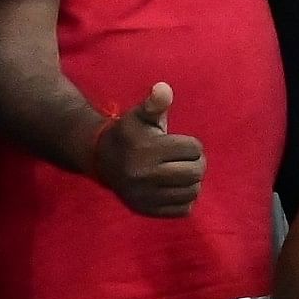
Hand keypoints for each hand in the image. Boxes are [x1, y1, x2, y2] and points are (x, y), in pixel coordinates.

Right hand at [94, 81, 206, 216]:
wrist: (101, 160)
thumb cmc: (129, 133)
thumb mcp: (140, 115)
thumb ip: (155, 103)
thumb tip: (164, 88)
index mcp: (145, 149)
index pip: (193, 148)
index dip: (191, 144)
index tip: (179, 144)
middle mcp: (143, 175)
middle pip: (196, 172)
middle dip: (197, 162)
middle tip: (187, 159)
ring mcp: (144, 195)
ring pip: (192, 192)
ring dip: (193, 181)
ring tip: (181, 172)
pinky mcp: (145, 210)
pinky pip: (183, 209)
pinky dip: (185, 199)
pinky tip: (175, 187)